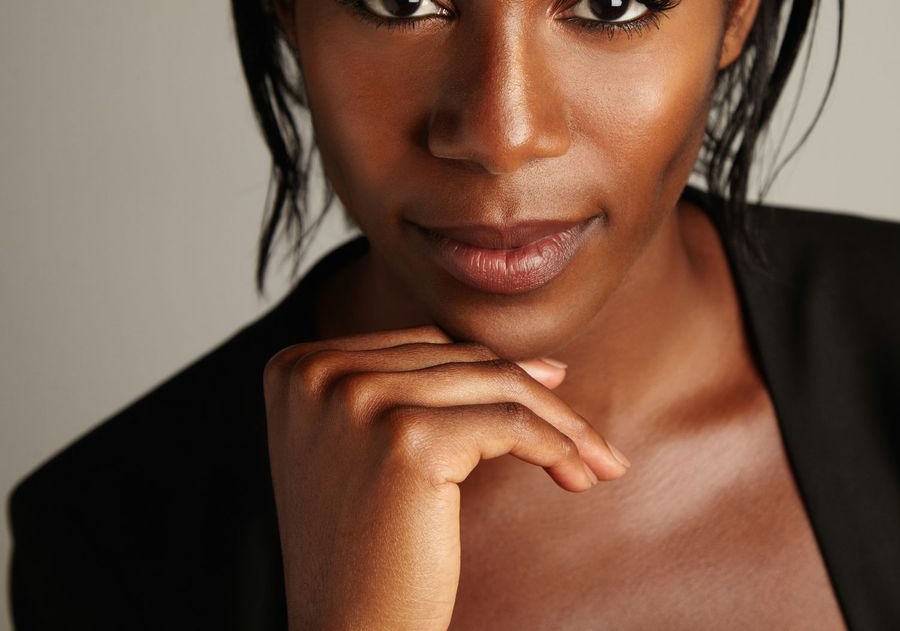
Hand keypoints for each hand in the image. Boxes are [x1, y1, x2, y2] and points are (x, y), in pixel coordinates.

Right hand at [263, 325, 629, 630]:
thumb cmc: (366, 553)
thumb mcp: (372, 450)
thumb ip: (420, 392)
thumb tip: (541, 364)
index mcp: (299, 368)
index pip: (423, 347)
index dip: (492, 372)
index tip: (552, 390)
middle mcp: (319, 374)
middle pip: (460, 362)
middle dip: (536, 396)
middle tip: (586, 434)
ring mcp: (358, 401)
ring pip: (494, 386)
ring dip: (561, 423)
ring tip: (598, 461)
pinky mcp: (406, 439)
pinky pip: (510, 424)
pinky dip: (556, 447)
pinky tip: (577, 477)